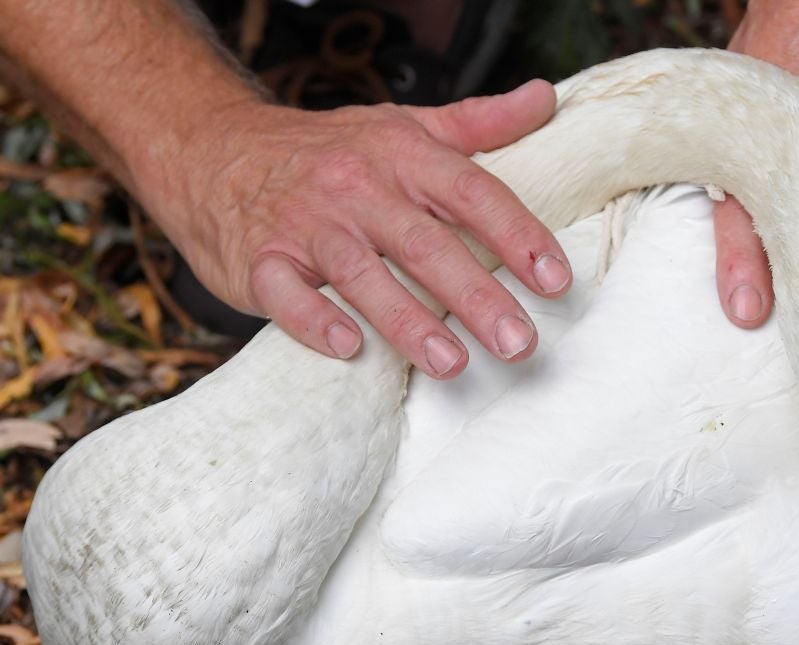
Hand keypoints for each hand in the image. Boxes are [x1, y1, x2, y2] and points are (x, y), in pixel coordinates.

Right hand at [150, 81, 572, 377]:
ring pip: (362, 274)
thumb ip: (478, 123)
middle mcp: (357, 188)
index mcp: (402, 155)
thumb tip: (546, 99)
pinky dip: (314, 320)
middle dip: (476, 296)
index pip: (472, 193)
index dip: (518, 235)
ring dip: (408, 321)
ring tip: (453, 364)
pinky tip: (350, 348)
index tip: (556, 280)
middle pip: (425, 244)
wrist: (214, 149)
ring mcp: (306, 225)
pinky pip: (287, 293)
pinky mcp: (261, 260)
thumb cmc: (327, 150)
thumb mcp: (404, 126)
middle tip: (519, 342)